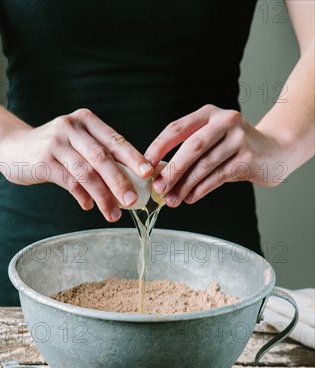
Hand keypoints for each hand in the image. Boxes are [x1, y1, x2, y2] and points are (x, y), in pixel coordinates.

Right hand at [0, 108, 152, 221]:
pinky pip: (68, 182)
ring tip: (113, 213)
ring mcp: (56, 143)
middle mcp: (71, 127)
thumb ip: (101, 158)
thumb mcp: (79, 144)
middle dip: (120, 181)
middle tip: (133, 199)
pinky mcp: (43, 161)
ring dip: (103, 196)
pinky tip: (90, 206)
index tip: (148, 174)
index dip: (133, 157)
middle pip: (102, 157)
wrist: (14, 147)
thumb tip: (133, 183)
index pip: (115, 140)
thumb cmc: (55, 149)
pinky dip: (82, 196)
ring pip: (86, 173)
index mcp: (86, 120)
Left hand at [144, 104, 287, 206]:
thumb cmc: (235, 149)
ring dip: (185, 185)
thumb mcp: (212, 141)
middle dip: (172, 169)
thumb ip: (189, 153)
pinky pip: (218, 176)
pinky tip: (190, 198)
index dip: (159, 146)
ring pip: (205, 165)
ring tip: (172, 200)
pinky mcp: (248, 158)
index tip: (145, 164)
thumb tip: (159, 177)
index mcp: (209, 113)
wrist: (274, 151)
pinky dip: (201, 189)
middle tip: (158, 187)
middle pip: (192, 147)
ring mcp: (238, 139)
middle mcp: (224, 121)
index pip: (177, 127)